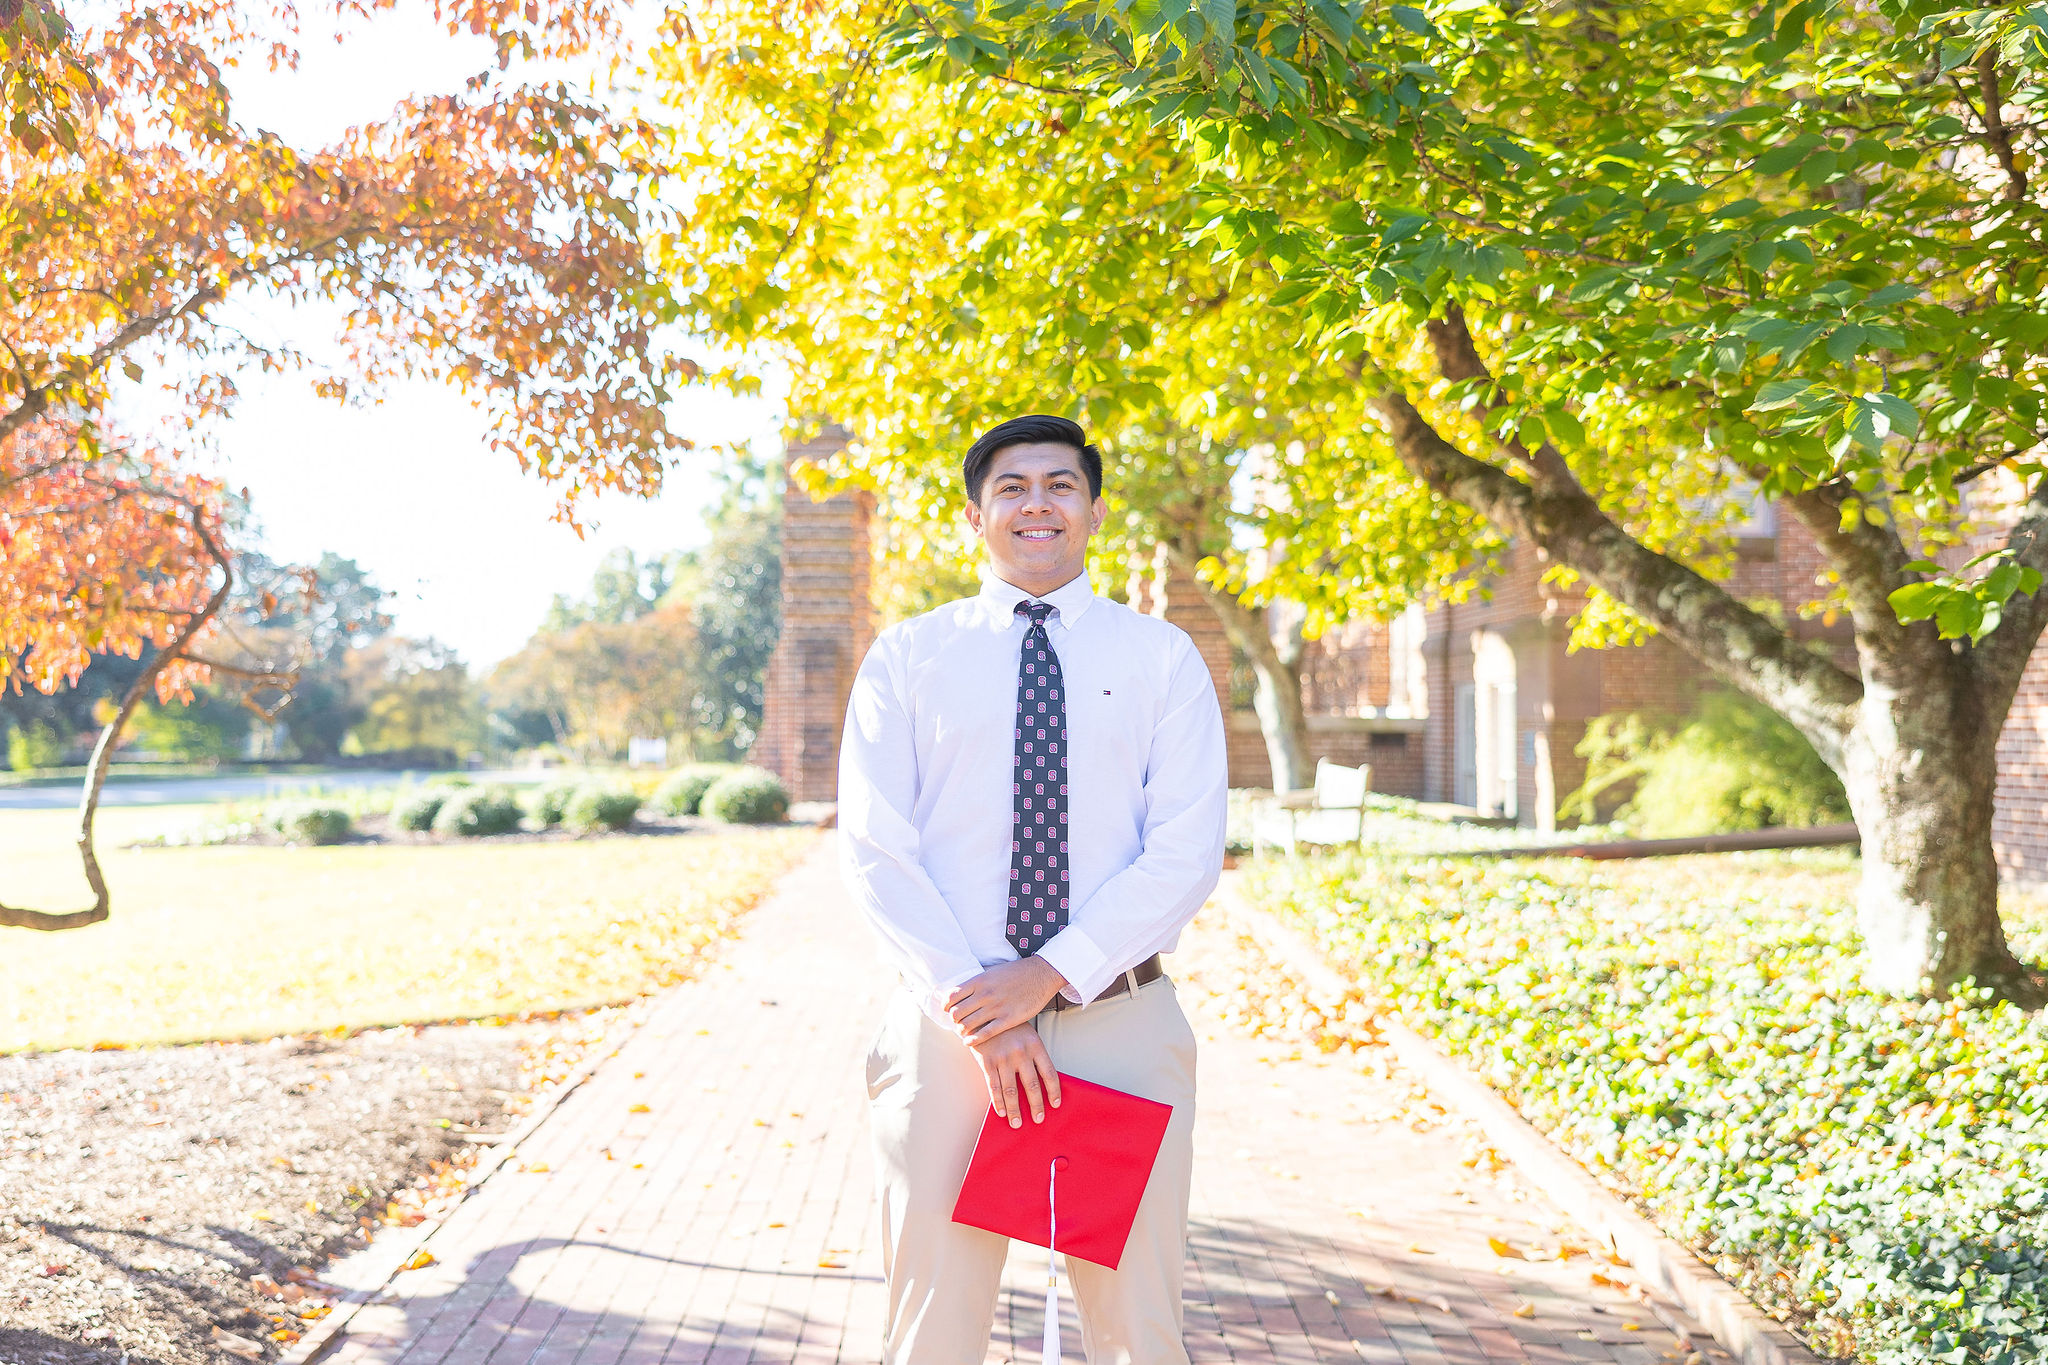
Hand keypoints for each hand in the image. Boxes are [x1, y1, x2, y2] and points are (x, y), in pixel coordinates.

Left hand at [945, 956, 1068, 1045]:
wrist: (1041, 974)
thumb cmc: (1016, 972)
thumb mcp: (992, 971)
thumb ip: (977, 982)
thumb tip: (961, 990)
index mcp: (980, 981)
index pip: (952, 996)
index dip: (946, 1006)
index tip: (948, 1010)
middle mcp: (985, 994)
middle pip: (957, 1013)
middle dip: (954, 1020)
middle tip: (958, 1022)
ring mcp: (996, 1007)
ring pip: (968, 1024)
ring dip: (962, 1030)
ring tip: (964, 1032)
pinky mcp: (1008, 1019)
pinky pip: (985, 1033)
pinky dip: (973, 1040)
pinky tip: (969, 1042)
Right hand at [968, 1022, 1061, 1126]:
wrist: (983, 1014)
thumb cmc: (1009, 1027)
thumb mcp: (1028, 1036)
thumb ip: (1035, 1056)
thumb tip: (1044, 1083)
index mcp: (1035, 1045)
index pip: (1049, 1073)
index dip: (1053, 1091)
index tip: (1055, 1104)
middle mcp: (1020, 1052)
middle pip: (1031, 1085)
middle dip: (1036, 1106)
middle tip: (1038, 1119)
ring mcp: (1003, 1057)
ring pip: (1011, 1090)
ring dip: (1014, 1110)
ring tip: (1017, 1123)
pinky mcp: (987, 1061)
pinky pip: (993, 1086)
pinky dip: (997, 1102)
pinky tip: (1001, 1112)